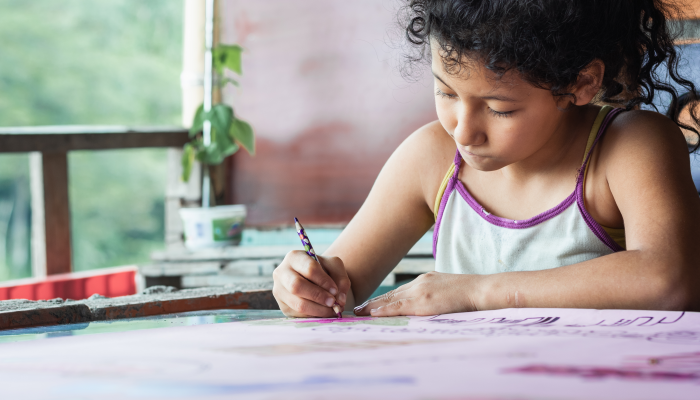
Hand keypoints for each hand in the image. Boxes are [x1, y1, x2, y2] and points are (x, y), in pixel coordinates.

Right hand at [272, 251, 350, 317]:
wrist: (313, 279)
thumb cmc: (323, 271)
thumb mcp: (335, 267)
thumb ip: (341, 279)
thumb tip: (339, 299)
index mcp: (294, 257)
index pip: (309, 269)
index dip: (324, 281)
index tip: (335, 290)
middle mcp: (282, 273)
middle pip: (297, 286)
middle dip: (318, 296)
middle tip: (333, 302)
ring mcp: (279, 291)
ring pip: (298, 304)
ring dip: (318, 309)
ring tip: (332, 309)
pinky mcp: (283, 306)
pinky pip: (298, 314)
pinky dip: (314, 315)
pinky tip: (323, 312)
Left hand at [354, 271, 482, 316]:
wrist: (482, 290)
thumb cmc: (471, 295)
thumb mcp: (449, 293)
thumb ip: (436, 298)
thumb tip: (429, 309)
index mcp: (426, 281)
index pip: (400, 292)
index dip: (384, 300)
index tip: (372, 306)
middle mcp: (419, 283)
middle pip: (391, 295)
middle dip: (374, 303)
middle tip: (357, 310)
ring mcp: (420, 291)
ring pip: (391, 300)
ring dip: (373, 308)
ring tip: (359, 314)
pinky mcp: (423, 301)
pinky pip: (398, 307)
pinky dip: (383, 310)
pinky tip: (372, 314)